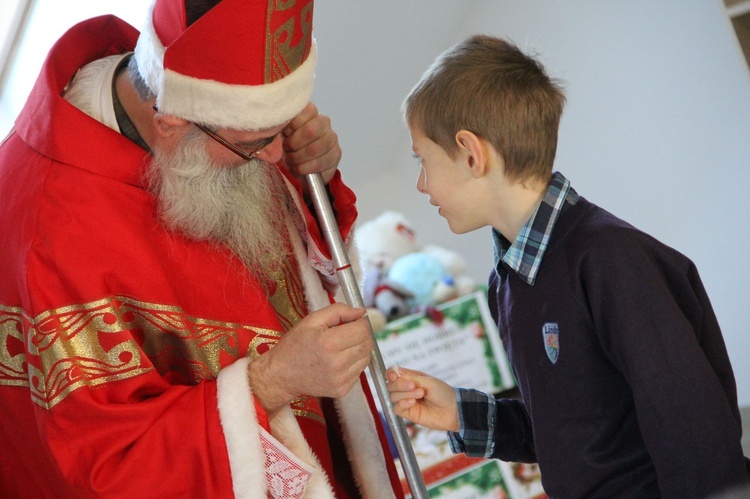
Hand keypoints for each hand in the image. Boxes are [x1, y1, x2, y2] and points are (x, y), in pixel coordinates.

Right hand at [247, 304, 371, 415]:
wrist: (281, 375)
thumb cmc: (295, 345)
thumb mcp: (312, 320)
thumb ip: (339, 311)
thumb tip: (362, 312)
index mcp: (330, 343)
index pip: (363, 329)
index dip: (360, 322)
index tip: (351, 322)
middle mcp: (337, 363)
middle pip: (367, 344)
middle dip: (361, 335)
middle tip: (346, 333)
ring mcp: (340, 380)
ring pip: (366, 358)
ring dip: (358, 350)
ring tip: (340, 348)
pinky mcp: (342, 390)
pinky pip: (359, 372)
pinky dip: (353, 364)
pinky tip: (338, 361)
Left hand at [281, 102, 341, 185]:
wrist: (299, 168)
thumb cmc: (287, 148)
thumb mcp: (279, 136)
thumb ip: (279, 128)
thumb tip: (274, 128)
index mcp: (310, 113)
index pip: (307, 110)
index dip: (293, 123)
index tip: (285, 133)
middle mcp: (324, 123)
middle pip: (311, 130)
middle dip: (294, 143)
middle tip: (287, 149)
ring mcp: (332, 139)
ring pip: (315, 149)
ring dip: (298, 157)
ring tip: (291, 160)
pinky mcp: (336, 155)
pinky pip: (319, 162)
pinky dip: (304, 168)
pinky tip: (298, 168)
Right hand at [386, 366, 459, 431]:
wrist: (453, 410)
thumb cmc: (443, 393)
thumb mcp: (428, 381)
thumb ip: (411, 378)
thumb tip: (395, 374)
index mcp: (411, 377)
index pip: (393, 373)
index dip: (390, 374)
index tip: (394, 376)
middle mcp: (406, 389)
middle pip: (390, 385)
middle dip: (400, 385)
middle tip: (413, 386)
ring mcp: (406, 401)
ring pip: (393, 396)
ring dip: (405, 394)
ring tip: (420, 394)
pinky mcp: (408, 413)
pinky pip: (396, 408)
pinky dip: (403, 404)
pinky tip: (413, 403)